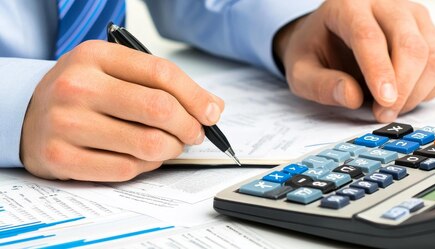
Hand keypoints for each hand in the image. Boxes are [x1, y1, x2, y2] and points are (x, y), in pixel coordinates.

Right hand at [21, 41, 223, 180]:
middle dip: (189, 127)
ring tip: (167, 145)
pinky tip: (142, 157)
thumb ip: (163, 84)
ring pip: (147, 144)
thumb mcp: (115, 71)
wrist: (28, 114)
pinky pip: (125, 170)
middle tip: (193, 133)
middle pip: (159, 109)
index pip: (161, 73)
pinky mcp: (61, 158)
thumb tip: (213, 108)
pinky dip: (145, 166)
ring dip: (170, 149)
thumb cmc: (83, 92)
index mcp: (95, 56)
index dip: (196, 97)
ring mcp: (66, 124)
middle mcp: (77, 87)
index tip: (211, 113)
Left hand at [274, 0, 434, 122]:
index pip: (369, 36)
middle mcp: (388, 4)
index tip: (384, 102)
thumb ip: (320, 84)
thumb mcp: (301, 70)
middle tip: (384, 115)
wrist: (331, 35)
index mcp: (350, 4)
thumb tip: (351, 96)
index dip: (379, 71)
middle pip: (410, 45)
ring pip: (434, 56)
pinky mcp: (432, 33)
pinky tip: (405, 94)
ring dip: (416, 92)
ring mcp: (415, 17)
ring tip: (390, 108)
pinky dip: (429, 89)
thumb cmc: (317, 49)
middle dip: (402, 89)